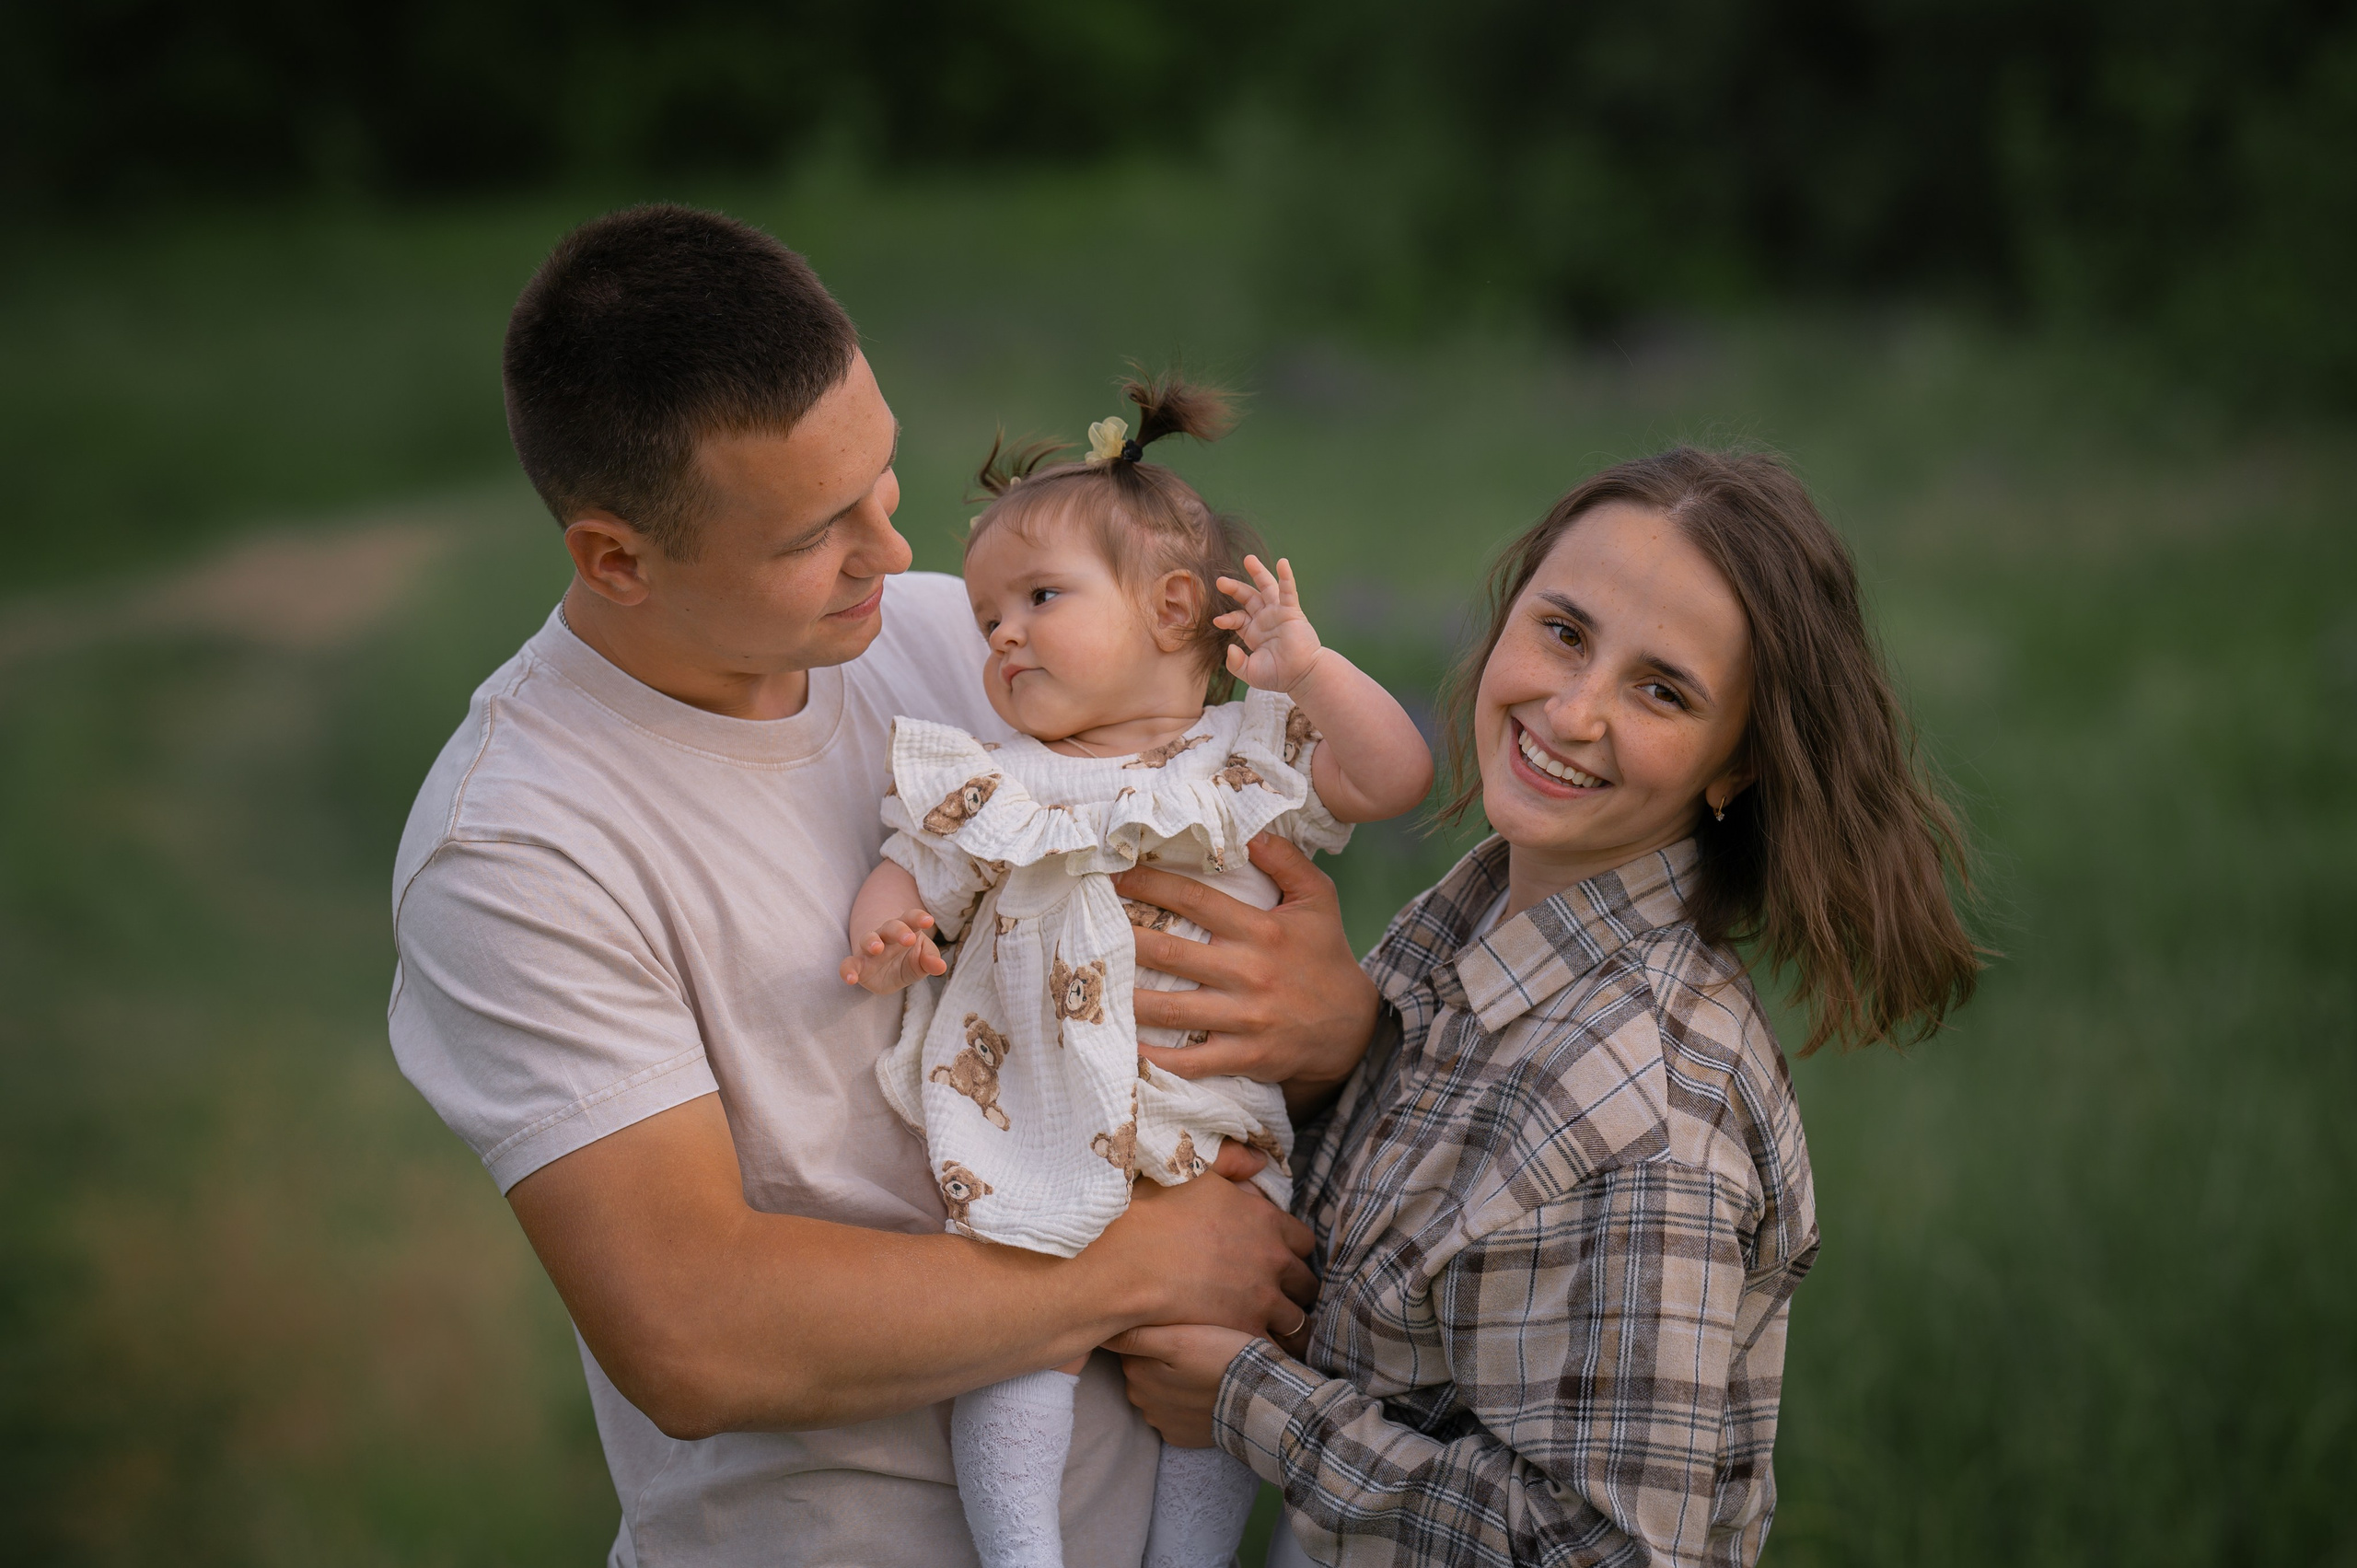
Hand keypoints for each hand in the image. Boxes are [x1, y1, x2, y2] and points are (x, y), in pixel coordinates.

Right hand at [838, 909, 945, 993]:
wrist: (887, 969)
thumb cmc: (908, 958)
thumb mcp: (922, 960)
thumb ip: (930, 960)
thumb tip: (941, 967)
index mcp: (906, 929)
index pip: (911, 918)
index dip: (919, 918)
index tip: (928, 920)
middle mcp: (886, 935)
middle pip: (891, 926)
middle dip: (899, 930)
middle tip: (908, 938)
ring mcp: (870, 949)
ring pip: (869, 939)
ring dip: (872, 942)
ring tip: (877, 948)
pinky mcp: (859, 964)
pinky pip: (849, 964)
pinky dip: (847, 970)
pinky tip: (850, 979)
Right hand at [1089, 1145, 1315, 1339]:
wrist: (1122, 1263)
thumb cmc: (1149, 1212)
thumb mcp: (1191, 1170)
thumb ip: (1232, 1161)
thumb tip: (1259, 1160)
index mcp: (1265, 1219)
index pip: (1303, 1240)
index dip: (1288, 1249)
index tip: (1274, 1257)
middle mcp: (1273, 1259)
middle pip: (1304, 1281)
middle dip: (1292, 1287)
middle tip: (1272, 1292)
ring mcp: (1263, 1299)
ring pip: (1297, 1318)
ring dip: (1285, 1321)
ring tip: (1268, 1327)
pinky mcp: (1245, 1331)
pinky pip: (1276, 1348)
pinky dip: (1269, 1348)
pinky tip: (1254, 1348)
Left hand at [1104, 1324, 1258, 1447]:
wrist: (1257, 1401)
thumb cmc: (1219, 1358)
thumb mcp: (1179, 1338)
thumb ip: (1136, 1336)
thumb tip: (1101, 1334)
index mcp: (1136, 1372)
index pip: (1130, 1344)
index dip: (1151, 1332)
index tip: (1174, 1327)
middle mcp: (1140, 1400)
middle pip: (1140, 1368)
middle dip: (1158, 1358)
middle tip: (1191, 1347)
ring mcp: (1159, 1421)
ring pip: (1156, 1391)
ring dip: (1170, 1381)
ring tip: (1200, 1369)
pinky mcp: (1178, 1435)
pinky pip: (1172, 1412)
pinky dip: (1183, 1402)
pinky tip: (1202, 1392)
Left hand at [1116, 835, 1380, 1113]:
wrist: (1352, 1027)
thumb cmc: (1325, 955)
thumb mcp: (1319, 899)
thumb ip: (1287, 860)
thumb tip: (1250, 829)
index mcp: (1263, 930)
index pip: (1196, 900)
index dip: (1150, 884)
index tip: (1113, 874)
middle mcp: (1250, 972)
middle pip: (1172, 953)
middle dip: (1124, 939)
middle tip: (1084, 927)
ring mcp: (1247, 1018)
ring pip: (1172, 1009)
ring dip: (1127, 999)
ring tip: (1090, 985)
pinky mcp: (1246, 1055)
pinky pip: (1192, 1060)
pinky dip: (1156, 1058)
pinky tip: (1124, 1047)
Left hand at [1215, 555, 1324, 693]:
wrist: (1302, 676)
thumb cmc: (1279, 676)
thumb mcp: (1251, 673)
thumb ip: (1236, 663)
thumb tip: (1229, 648)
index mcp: (1254, 632)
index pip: (1237, 618)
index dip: (1227, 618)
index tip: (1217, 621)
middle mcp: (1265, 619)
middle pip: (1248, 597)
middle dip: (1234, 588)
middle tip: (1220, 580)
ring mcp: (1278, 614)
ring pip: (1267, 588)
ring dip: (1258, 573)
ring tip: (1248, 559)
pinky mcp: (1292, 612)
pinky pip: (1288, 591)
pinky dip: (1286, 577)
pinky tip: (1282, 563)